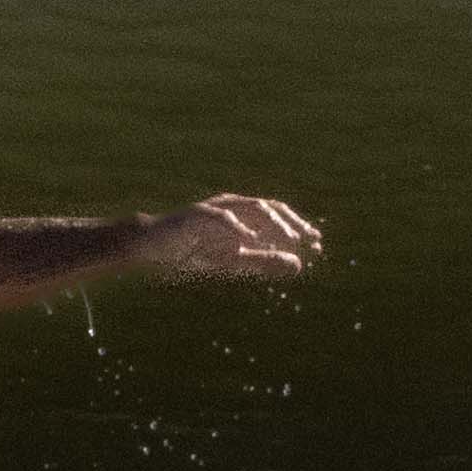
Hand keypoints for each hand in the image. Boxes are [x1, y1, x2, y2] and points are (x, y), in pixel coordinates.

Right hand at [143, 192, 321, 282]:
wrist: (154, 246)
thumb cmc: (194, 251)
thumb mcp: (233, 262)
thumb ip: (264, 261)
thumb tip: (298, 265)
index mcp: (242, 214)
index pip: (277, 214)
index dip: (299, 226)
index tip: (317, 243)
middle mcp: (233, 205)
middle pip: (270, 207)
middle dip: (292, 222)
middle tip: (310, 240)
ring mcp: (216, 207)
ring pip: (252, 207)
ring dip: (274, 223)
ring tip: (289, 239)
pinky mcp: (198, 214)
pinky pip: (223, 217)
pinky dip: (240, 228)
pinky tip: (252, 242)